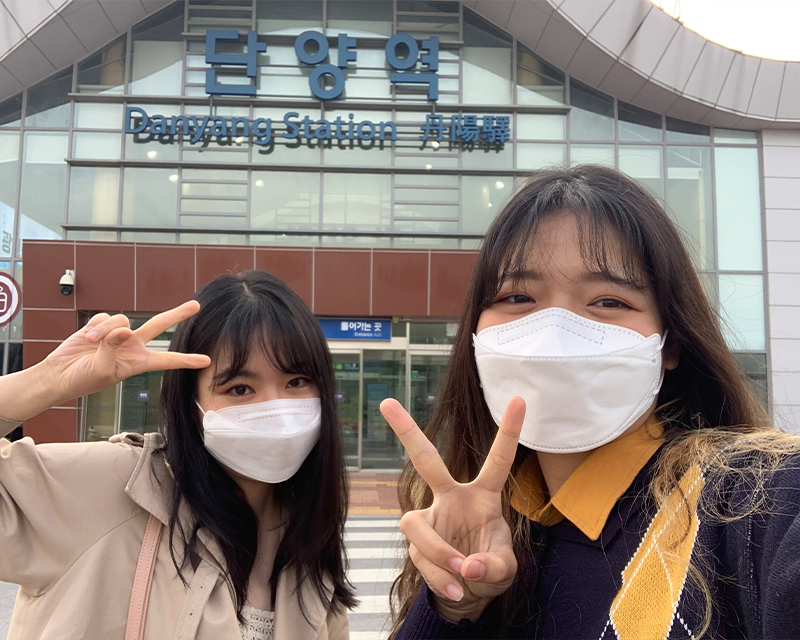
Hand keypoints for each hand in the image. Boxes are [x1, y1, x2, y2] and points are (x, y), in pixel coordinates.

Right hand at [43, 301, 209, 405]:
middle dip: (178, 314)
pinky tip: (86, 337)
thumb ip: (113, 348)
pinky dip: (95, 326)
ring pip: (122, 321)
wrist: (59, 374)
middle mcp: (132, 346)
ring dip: (105, 330)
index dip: (186, 360)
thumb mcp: (102, 370)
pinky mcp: (102, 325)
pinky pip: (105, 317)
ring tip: (91, 343)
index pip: (167, 360)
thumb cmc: (83, 379)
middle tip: (197, 305)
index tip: (207, 360)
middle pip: (159, 326)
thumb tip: (124, 329)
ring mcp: (118, 335)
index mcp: (138, 362)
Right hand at [379, 397, 524, 622]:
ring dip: (439, 552)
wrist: (468, 595)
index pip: (496, 460)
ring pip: (415, 524)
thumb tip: (468, 565)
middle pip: (425, 460)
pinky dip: (441, 577)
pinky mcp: (415, 544)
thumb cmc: (490, 568)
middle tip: (387, 403)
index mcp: (481, 496)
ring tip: (463, 572)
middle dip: (406, 431)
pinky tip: (457, 589)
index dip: (508, 431)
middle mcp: (450, 499)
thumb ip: (494, 566)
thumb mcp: (505, 569)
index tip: (518, 399)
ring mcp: (429, 519)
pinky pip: (420, 557)